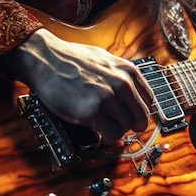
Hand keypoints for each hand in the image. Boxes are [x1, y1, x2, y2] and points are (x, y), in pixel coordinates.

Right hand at [0, 28, 151, 143]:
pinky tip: (99, 129)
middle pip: (141, 117)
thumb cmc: (72, 59)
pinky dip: (108, 136)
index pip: (149, 101)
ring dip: (117, 129)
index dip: (140, 111)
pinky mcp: (92, 112)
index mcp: (129, 71)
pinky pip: (113, 135)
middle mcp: (122, 85)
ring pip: (127, 127)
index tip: (132, 115)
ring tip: (104, 123)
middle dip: (132, 124)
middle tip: (121, 125)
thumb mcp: (106, 60)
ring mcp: (108, 99)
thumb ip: (122, 76)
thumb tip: (134, 93)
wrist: (46, 59)